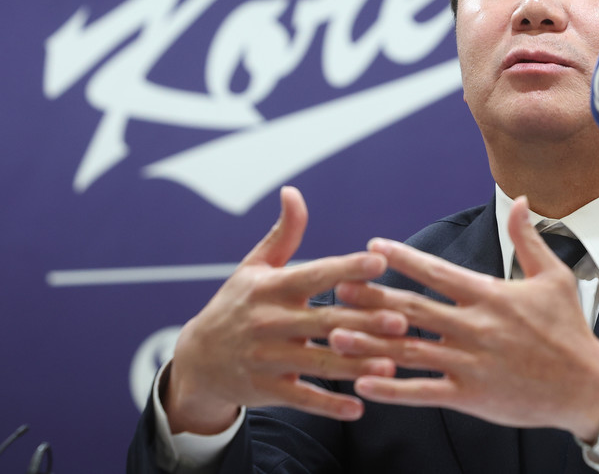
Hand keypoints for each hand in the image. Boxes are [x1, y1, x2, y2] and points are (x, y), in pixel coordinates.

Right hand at [163, 186, 408, 434]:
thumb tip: (293, 192)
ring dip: (356, 365)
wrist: (197, 360)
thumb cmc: (235, 306)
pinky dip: (329, 405)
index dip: (346, 268)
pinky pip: (302, 399)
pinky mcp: (266, 389)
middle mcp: (269, 321)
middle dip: (363, 322)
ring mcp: (266, 358)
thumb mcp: (254, 267)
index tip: (378, 262)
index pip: (314, 274)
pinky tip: (359, 407)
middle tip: (401, 320)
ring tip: (391, 365)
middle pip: (324, 321)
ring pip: (319, 363)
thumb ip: (283, 233)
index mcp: (271, 287)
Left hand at [328, 196, 598, 438]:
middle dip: (372, 297)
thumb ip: (527, 238)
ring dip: (370, 342)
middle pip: (413, 309)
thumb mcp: (554, 277)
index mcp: (491, 295)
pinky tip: (363, 382)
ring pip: (411, 350)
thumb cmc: (571, 331)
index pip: (437, 271)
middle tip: (338, 287)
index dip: (402, 258)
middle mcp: (476, 327)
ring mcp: (471, 363)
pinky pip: (424, 392)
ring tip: (335, 333)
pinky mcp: (471, 396)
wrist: (589, 387)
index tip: (372, 246)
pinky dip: (392, 388)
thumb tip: (518, 200)